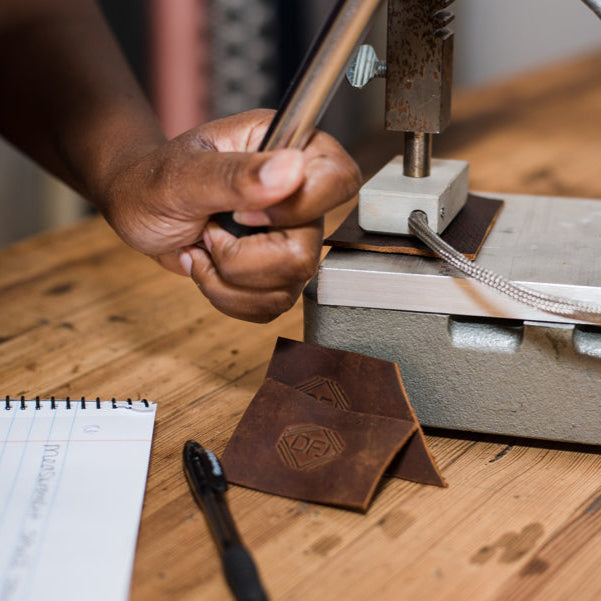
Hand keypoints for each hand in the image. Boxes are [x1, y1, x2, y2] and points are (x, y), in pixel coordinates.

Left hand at [101, 109, 360, 321]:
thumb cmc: (152, 181)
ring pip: (291, 284)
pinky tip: (209, 268)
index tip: (242, 213)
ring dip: (230, 279)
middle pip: (309, 249)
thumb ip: (235, 175)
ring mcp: (290, 235)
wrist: (138, 211)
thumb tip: (291, 170)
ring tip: (203, 248)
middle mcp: (296, 194)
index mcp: (284, 149)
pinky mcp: (277, 271)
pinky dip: (230, 296)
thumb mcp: (181, 175)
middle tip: (209, 233)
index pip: (339, 178)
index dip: (297, 207)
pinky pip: (272, 305)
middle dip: (243, 257)